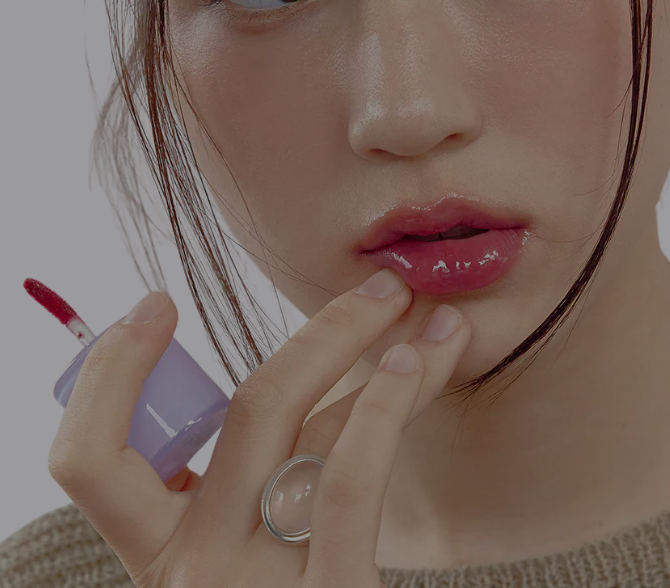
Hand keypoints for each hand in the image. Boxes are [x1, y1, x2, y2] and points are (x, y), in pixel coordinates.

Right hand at [47, 269, 469, 586]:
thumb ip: (240, 477)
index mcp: (154, 553)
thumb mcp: (225, 550)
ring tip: (432, 319)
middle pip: (246, 413)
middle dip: (323, 334)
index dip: (111, 372)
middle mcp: (193, 568)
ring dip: (381, 359)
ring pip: (315, 430)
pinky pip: (351, 483)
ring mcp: (257, 584)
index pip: (88, 460)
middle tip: (381, 288)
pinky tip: (416, 365)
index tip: (157, 305)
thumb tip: (301, 374)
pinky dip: (384, 408)